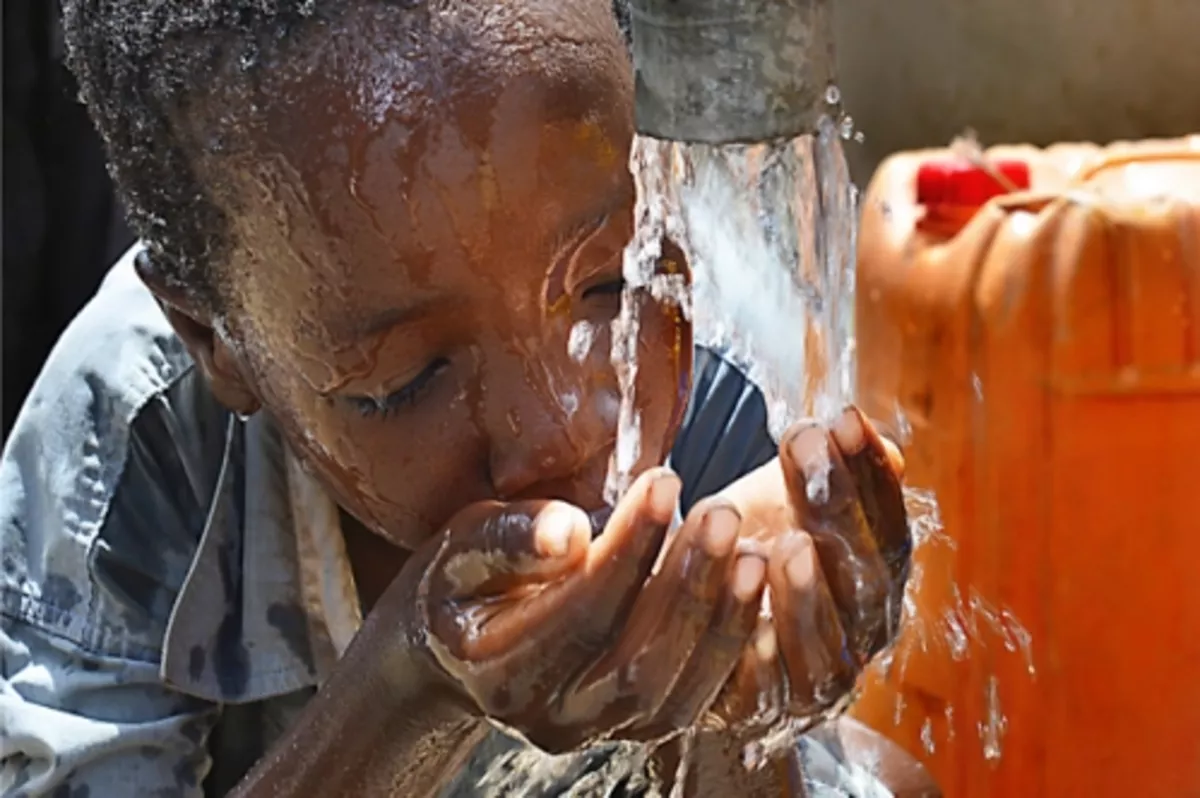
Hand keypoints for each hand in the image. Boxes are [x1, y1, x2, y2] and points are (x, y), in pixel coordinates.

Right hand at [385, 468, 769, 752]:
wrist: (454, 650)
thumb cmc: (457, 585)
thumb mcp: (460, 547)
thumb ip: (508, 538)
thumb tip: (568, 530)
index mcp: (498, 668)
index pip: (580, 611)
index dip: (628, 549)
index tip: (664, 483)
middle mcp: (549, 715)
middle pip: (634, 660)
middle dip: (686, 584)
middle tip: (723, 512)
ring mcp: (595, 730)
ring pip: (672, 691)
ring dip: (720, 619)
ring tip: (751, 549)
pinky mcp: (632, 728)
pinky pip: (694, 700)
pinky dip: (732, 650)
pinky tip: (756, 594)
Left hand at [707, 406, 909, 733]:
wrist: (696, 642)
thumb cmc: (747, 558)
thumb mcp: (781, 506)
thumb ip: (823, 476)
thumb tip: (870, 435)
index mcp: (875, 581)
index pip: (890, 528)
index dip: (871, 475)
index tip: (844, 417)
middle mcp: (859, 636)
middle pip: (863, 579)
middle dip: (837, 507)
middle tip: (805, 444)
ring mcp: (813, 681)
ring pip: (821, 642)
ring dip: (805, 594)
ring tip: (785, 544)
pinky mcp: (757, 714)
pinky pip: (760, 689)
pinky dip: (754, 656)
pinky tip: (740, 626)